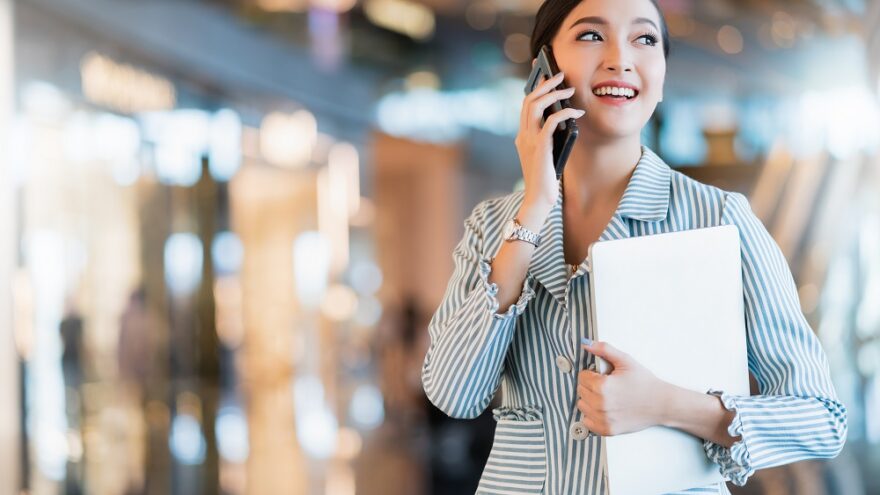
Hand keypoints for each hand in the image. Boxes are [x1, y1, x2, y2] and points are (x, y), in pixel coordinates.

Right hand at [515, 60, 584, 209]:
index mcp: (522, 136)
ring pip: (536, 105)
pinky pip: (551, 121)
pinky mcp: (540, 146)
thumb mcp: (545, 153)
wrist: (538, 198)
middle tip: (560, 75)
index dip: (536, 88)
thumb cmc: (545, 178)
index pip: (525, 105)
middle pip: (529, 100)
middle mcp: (523, 135)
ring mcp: (529, 140)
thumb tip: (564, 119)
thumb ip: (548, 137)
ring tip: (569, 89)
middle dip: (545, 84)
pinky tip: (576, 113)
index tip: (546, 76)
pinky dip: (565, 113)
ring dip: (554, 94)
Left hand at [576, 340, 667, 435]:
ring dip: (589, 400)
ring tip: (605, 396)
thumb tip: (587, 344)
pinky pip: (587, 421)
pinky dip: (592, 415)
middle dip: (590, 385)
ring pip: (582, 405)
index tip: (602, 375)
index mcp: (603, 386)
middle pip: (581, 390)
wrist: (662, 404)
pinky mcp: (607, 430)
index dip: (591, 373)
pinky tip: (604, 409)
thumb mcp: (625, 361)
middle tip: (606, 385)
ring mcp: (603, 419)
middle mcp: (600, 404)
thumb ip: (604, 350)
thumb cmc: (645, 383)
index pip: (582, 377)